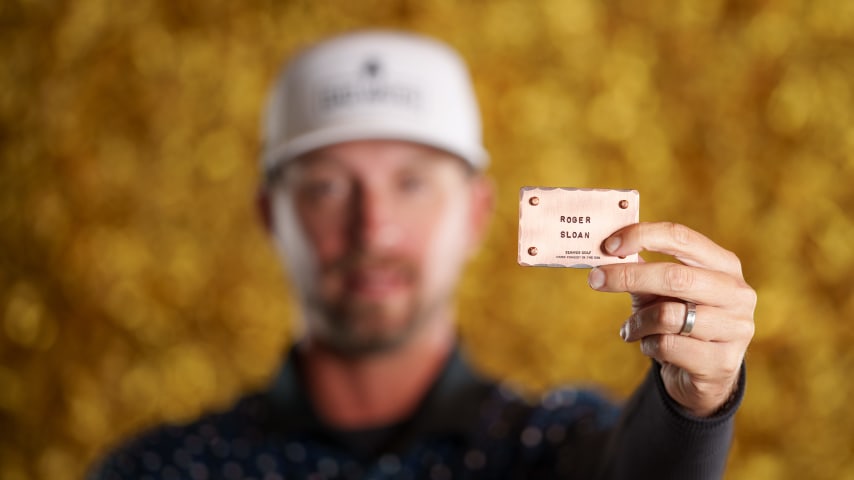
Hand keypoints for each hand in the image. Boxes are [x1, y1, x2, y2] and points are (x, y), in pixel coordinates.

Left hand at [587, 222, 755, 416]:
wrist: (705, 375)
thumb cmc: (680, 322)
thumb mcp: (661, 293)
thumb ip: (642, 270)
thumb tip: (606, 251)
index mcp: (724, 265)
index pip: (681, 237)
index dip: (642, 236)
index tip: (608, 245)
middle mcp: (737, 294)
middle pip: (675, 276)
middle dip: (628, 276)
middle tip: (595, 279)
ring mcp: (735, 329)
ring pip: (668, 316)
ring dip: (637, 322)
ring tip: (628, 329)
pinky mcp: (722, 362)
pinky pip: (668, 346)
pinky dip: (648, 345)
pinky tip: (649, 347)